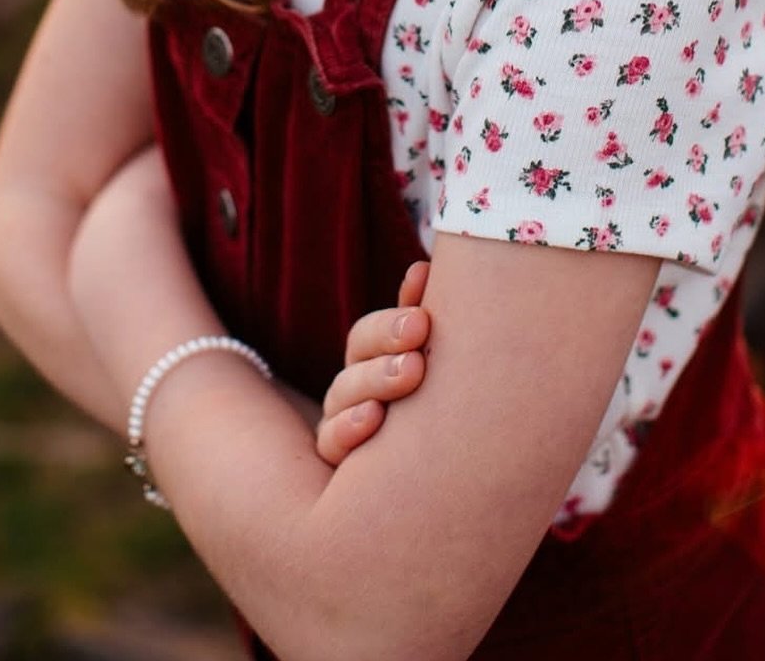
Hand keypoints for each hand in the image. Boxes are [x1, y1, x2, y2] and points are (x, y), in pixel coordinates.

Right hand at [314, 259, 430, 466]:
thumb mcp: (426, 362)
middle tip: (421, 328)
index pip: (369, 336)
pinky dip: (349, 429)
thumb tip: (425, 267)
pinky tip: (374, 418)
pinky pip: (333, 444)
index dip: (393, 320)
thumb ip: (421, 318)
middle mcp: (353, 394)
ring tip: (410, 370)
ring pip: (344, 396)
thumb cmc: (431, 413)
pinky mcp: (339, 466)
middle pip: (358, 358)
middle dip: (388, 339)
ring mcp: (342, 428)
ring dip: (375, 379)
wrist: (421, 497)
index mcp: (373, 366)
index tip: (424, 306)